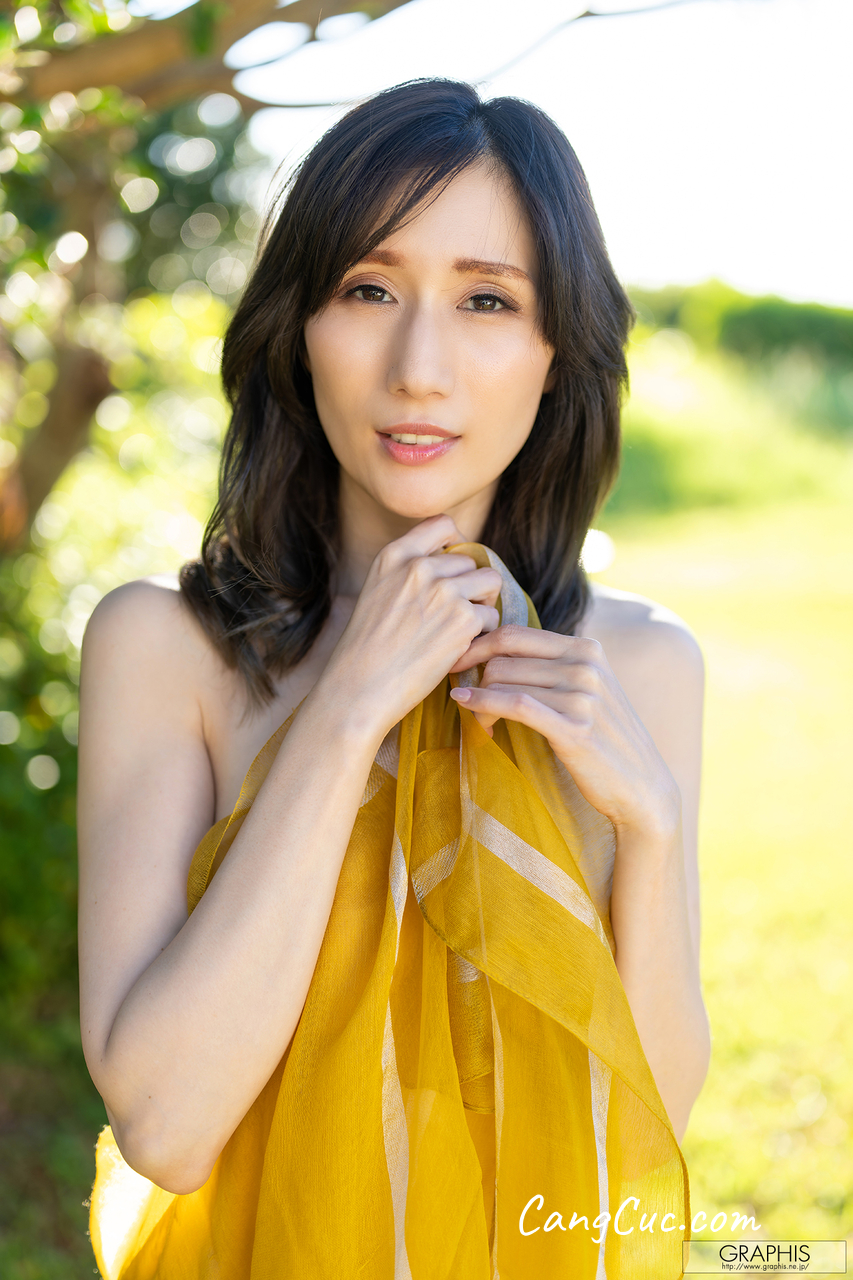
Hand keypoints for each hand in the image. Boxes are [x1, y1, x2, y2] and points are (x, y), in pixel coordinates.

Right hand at [318, 515, 501, 742]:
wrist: (359, 690)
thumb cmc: (365, 651)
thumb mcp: (377, 593)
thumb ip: (409, 573)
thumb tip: (452, 563)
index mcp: (394, 555)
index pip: (443, 523)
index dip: (457, 543)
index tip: (455, 567)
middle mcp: (420, 567)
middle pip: (470, 560)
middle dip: (468, 586)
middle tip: (451, 617)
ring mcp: (444, 590)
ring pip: (490, 582)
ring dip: (481, 605)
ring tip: (459, 630)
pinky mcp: (463, 619)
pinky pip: (492, 617)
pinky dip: (481, 635)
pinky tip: (458, 650)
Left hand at [448, 626, 680, 839]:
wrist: (642, 786)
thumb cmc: (606, 740)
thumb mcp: (589, 690)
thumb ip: (554, 667)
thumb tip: (496, 655)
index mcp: (587, 648)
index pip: (514, 633)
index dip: (477, 645)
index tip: (457, 662)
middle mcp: (586, 665)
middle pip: (503, 657)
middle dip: (475, 676)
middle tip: (466, 699)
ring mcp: (583, 695)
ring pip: (503, 681)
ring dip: (479, 701)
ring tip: (480, 721)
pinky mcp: (574, 728)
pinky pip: (514, 705)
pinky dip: (483, 705)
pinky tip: (467, 708)